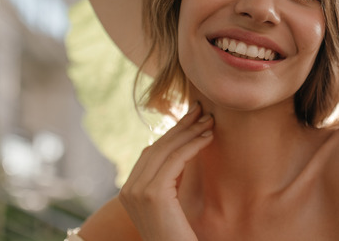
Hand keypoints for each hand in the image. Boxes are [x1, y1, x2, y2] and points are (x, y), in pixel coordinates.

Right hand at [119, 103, 213, 240]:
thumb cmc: (179, 235)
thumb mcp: (170, 203)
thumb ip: (168, 181)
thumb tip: (180, 151)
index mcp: (129, 191)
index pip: (151, 152)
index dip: (173, 133)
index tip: (192, 119)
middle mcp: (128, 190)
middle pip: (157, 147)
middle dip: (182, 126)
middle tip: (203, 110)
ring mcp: (136, 192)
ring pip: (166, 150)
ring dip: (191, 131)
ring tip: (210, 121)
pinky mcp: (152, 194)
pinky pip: (175, 160)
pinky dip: (193, 145)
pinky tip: (209, 138)